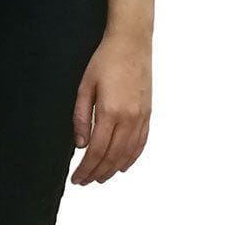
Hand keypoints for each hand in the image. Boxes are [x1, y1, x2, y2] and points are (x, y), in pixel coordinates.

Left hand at [71, 30, 151, 184]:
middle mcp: (129, 118)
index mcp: (110, 112)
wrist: (132, 43)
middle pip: (112, 157)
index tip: (76, 178)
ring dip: (113, 169)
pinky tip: (122, 166)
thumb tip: (80, 144)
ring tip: (100, 178)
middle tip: (84, 181)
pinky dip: (131, 158)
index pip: (96, 151)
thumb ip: (81, 118)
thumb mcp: (84, 87)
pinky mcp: (148, 113)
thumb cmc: (105, 61)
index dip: (85, 168)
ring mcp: (141, 117)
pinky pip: (141, 143)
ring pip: (128, 154)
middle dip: (97, 173)